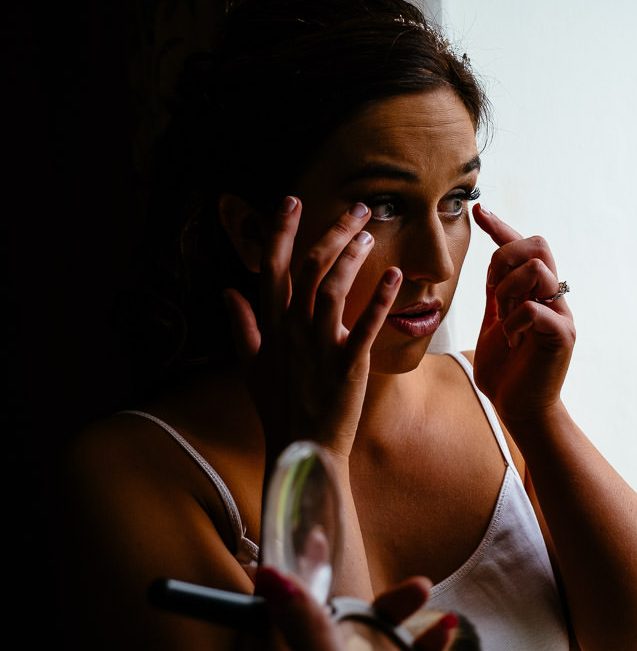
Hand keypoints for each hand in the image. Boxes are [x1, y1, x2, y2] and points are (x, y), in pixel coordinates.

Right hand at [225, 196, 400, 459]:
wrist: (302, 449)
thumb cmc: (278, 408)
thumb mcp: (250, 365)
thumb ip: (241, 326)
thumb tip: (227, 292)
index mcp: (270, 327)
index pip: (271, 267)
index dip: (280, 231)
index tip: (291, 201)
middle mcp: (291, 331)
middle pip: (308, 268)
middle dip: (331, 231)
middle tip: (358, 208)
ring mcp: (319, 347)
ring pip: (332, 288)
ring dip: (352, 256)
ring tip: (370, 234)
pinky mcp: (347, 365)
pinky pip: (365, 325)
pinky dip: (379, 298)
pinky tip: (394, 275)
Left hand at [250, 568, 471, 650]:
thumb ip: (309, 634)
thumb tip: (269, 577)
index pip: (274, 626)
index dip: (290, 584)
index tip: (313, 544)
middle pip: (330, 633)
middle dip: (368, 602)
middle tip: (408, 585)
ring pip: (369, 648)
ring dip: (399, 622)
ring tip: (432, 605)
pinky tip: (446, 640)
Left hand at [471, 203, 574, 422]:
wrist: (519, 408)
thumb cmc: (506, 371)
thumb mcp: (496, 324)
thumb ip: (497, 295)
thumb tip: (493, 262)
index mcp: (535, 293)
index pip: (523, 247)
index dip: (501, 227)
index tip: (478, 210)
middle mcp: (553, 297)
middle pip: (538, 244)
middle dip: (506, 257)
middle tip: (495, 292)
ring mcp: (561, 314)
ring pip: (537, 269)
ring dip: (508, 290)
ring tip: (503, 319)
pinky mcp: (562, 335)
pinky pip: (535, 308)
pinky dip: (514, 321)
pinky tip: (510, 340)